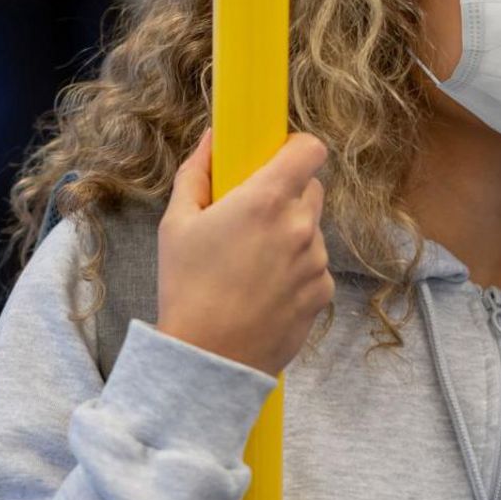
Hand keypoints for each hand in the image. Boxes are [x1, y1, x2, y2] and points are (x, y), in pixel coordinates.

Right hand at [156, 131, 332, 375]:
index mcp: (266, 200)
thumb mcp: (176, 224)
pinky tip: (263, 289)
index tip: (276, 158)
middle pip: (312, 187)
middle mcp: (301, 226)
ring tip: (251, 263)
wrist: (209, 359)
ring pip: (313, 229)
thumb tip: (212, 140)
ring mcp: (317, 261)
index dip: (296, 148)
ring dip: (291, 234)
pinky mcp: (323, 293)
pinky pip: (315, 266)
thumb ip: (196, 173)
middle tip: (253, 214)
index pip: (310, 150)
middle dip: (287, 193)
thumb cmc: (187, 288)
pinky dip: (296, 270)